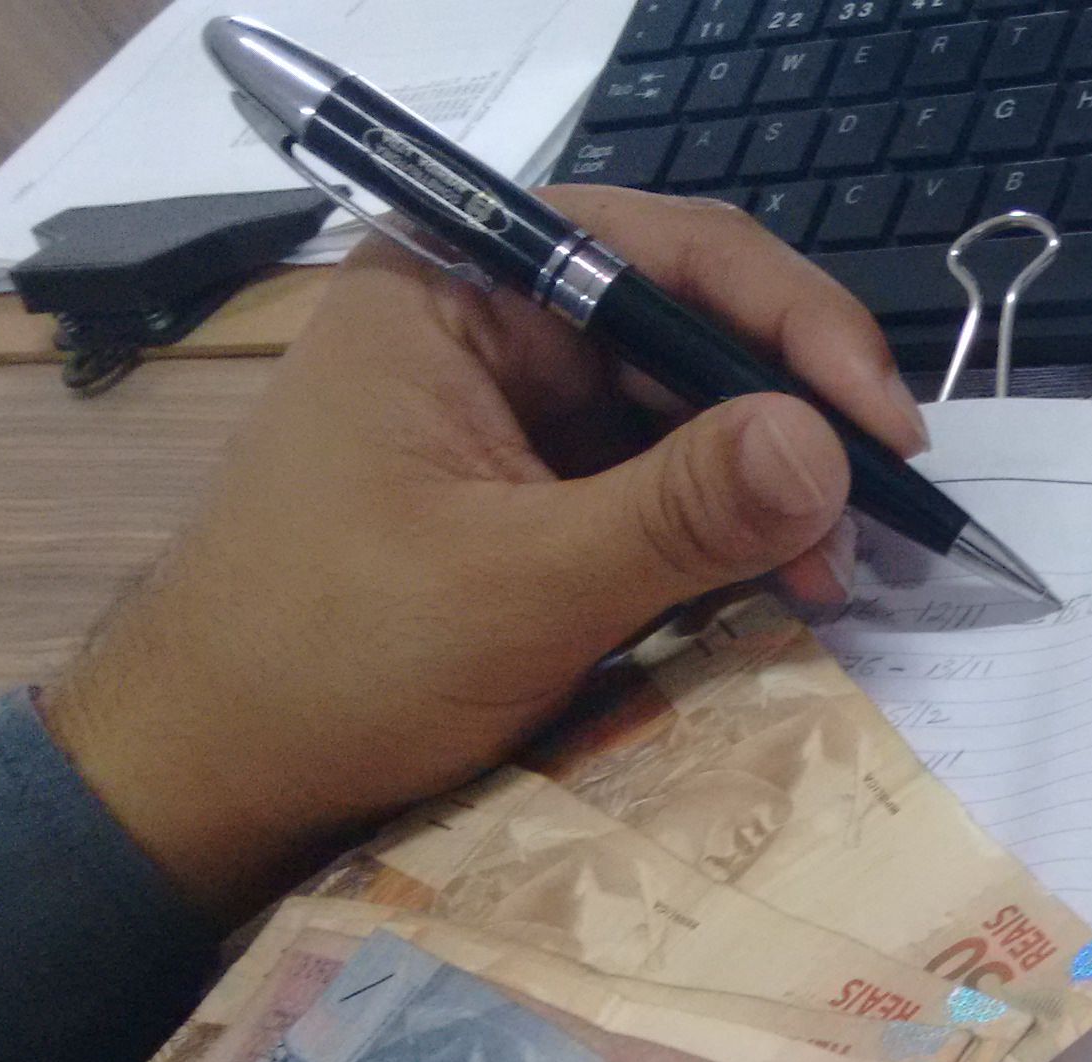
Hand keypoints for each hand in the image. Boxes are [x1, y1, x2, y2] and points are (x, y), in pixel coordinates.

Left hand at [42, 188, 923, 919]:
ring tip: (839, 571)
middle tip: (886, 512)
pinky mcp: (530, 493)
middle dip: (796, 416)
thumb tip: (831, 449)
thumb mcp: (522, 583)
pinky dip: (729, 530)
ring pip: (687, 412)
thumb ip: (682, 510)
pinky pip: (659, 484)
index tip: (884, 425)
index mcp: (454, 290)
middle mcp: (487, 326)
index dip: (793, 324)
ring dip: (775, 485)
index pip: (663, 253)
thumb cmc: (329, 661)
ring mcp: (510, 411)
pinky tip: (788, 582)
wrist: (206, 777)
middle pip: (689, 326)